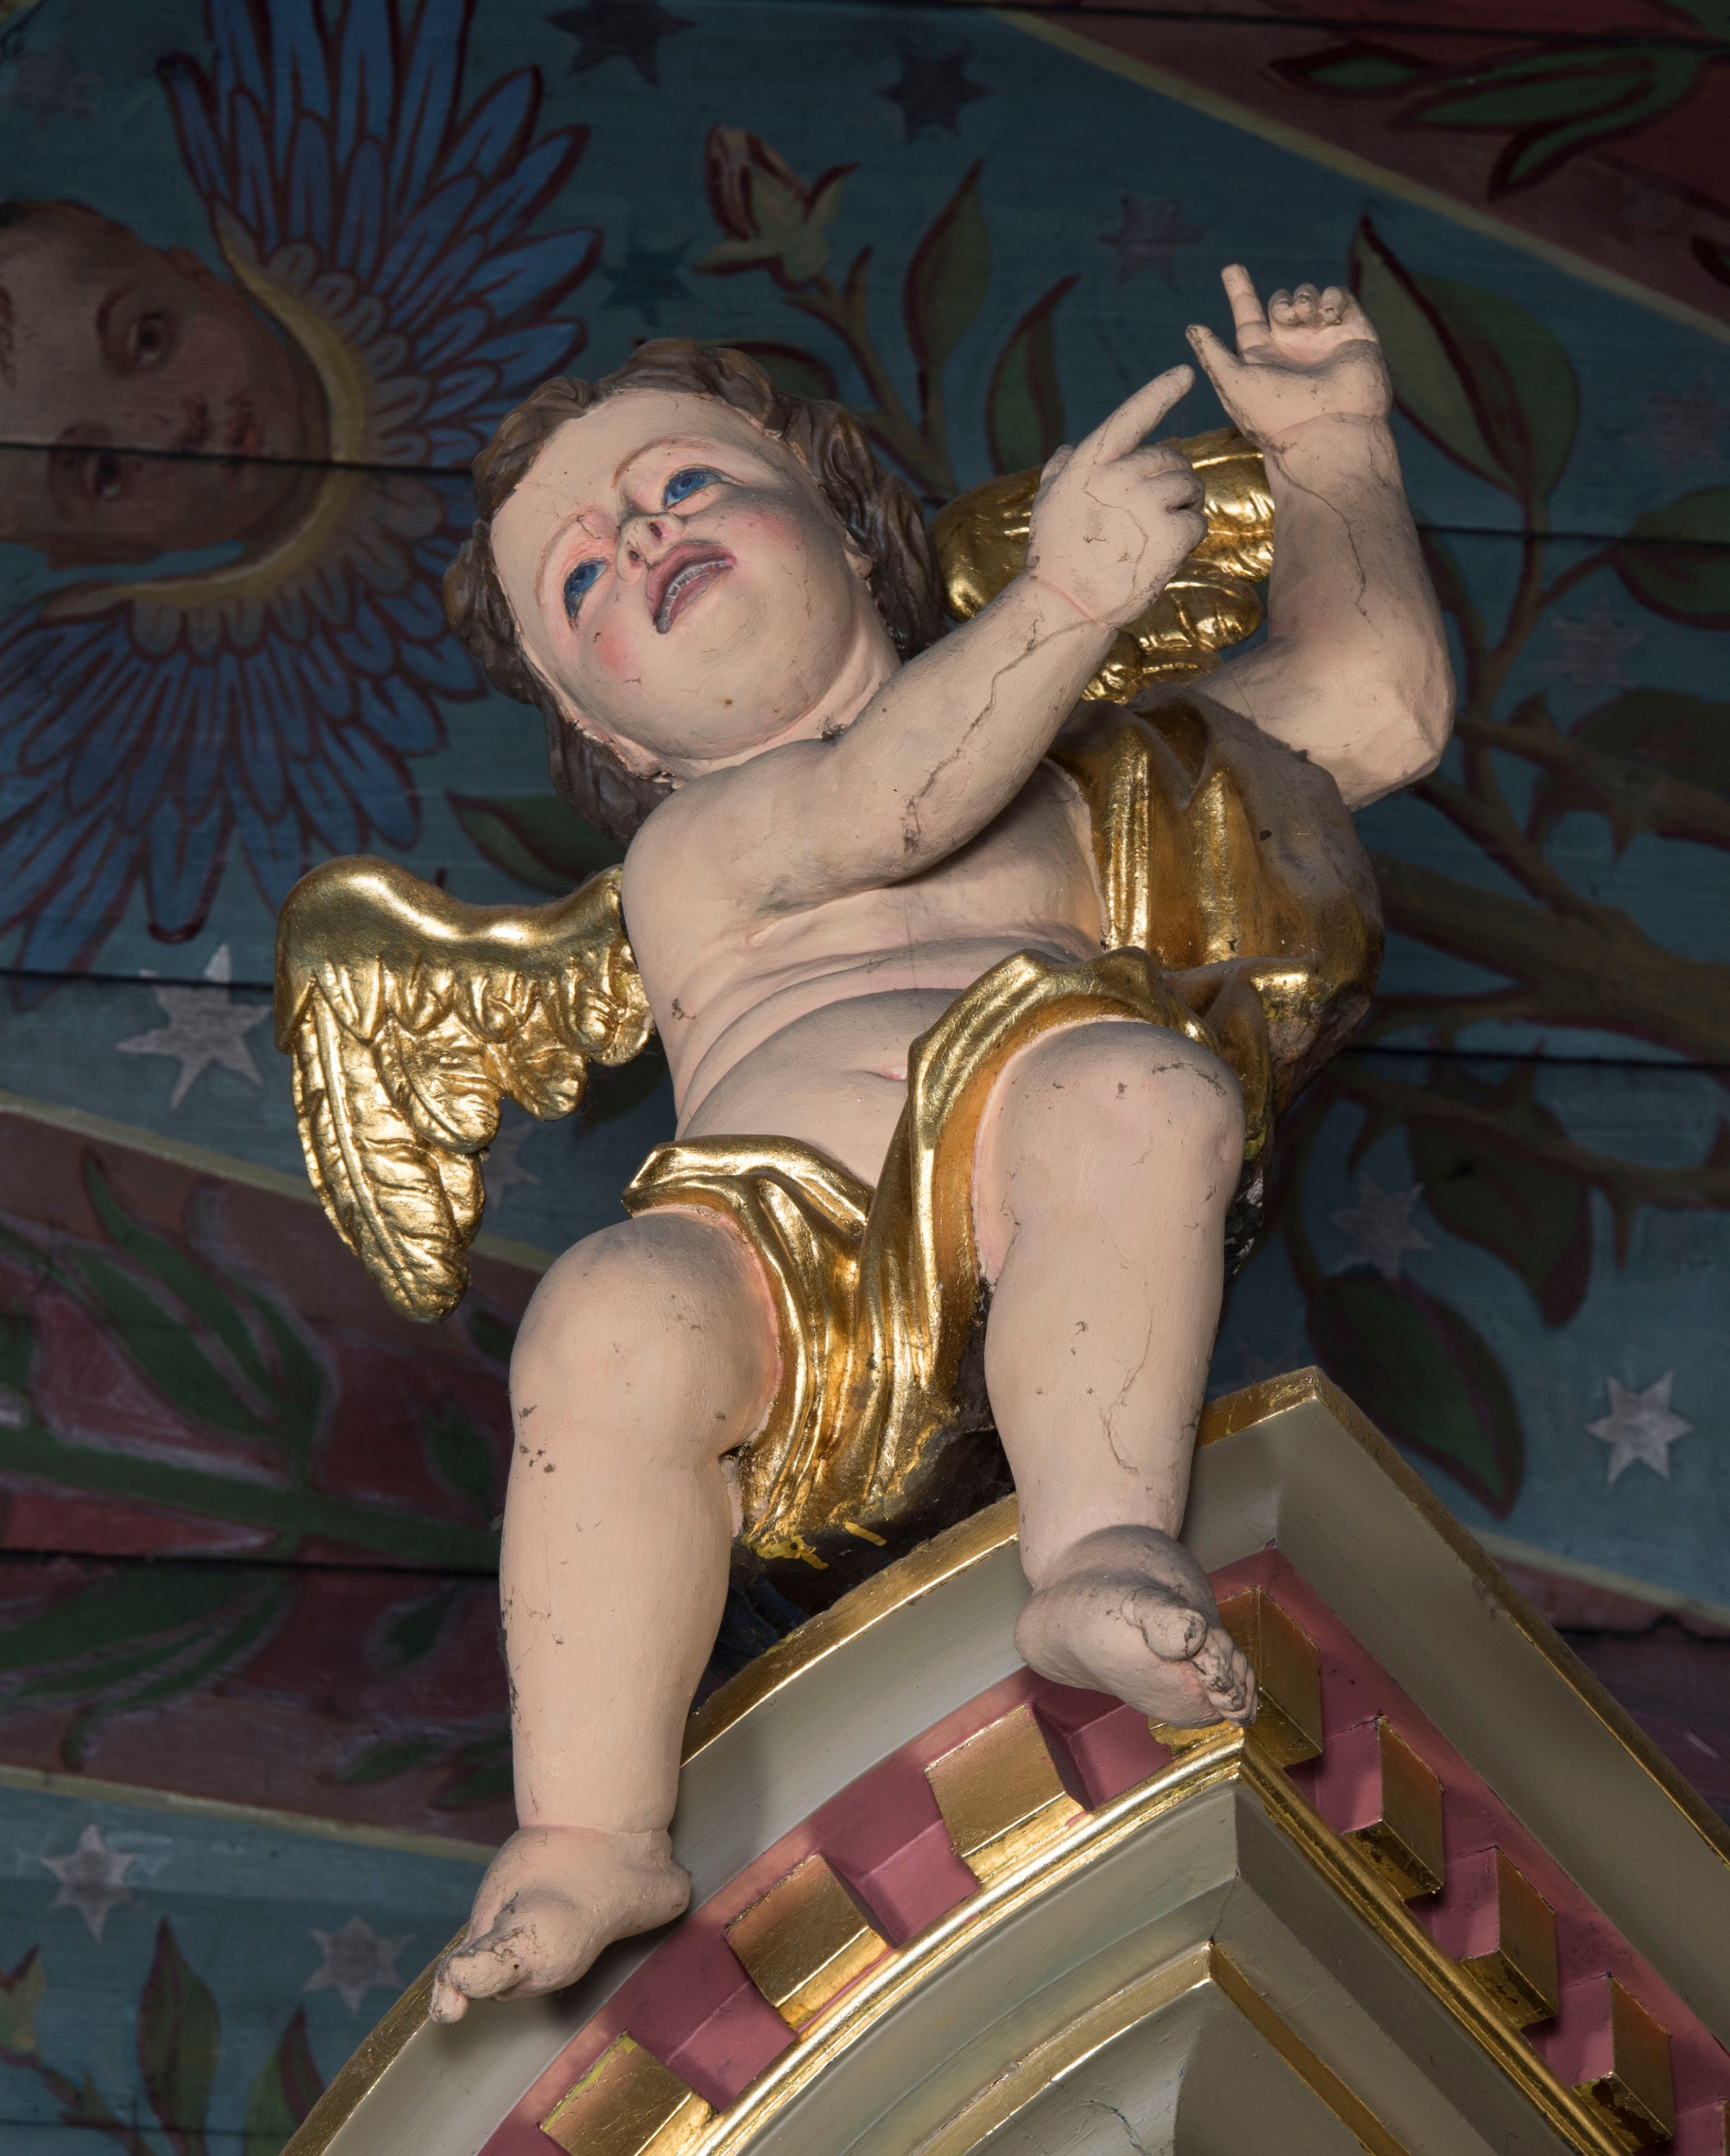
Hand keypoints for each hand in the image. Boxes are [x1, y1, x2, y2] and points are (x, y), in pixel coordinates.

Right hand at [1026, 365, 1207, 630]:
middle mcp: (1118, 477)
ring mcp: (1145, 504)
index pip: (1130, 418)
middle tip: (1154, 512)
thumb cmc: (1056, 555)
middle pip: (1171, 459)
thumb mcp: (1048, 504)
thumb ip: (1060, 470)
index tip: (1186, 373)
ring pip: (1190, 487)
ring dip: (1183, 507)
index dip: (1159, 393)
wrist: (1066, 605)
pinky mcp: (1169, 534)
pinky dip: (1189, 536)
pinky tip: (1165, 552)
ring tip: (1157, 532)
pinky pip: (1198, 521)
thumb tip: (1066, 448)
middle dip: (1171, 481)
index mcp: (1091, 463)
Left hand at [1186, 265, 1390, 453]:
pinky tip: (1326, 316)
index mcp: (1263, 358)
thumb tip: (1192, 327)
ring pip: (1309, 297)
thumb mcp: (1232, 383)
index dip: (1239, 292)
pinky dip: (1331, 298)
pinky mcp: (1354, 335)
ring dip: (1303, 298)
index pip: (1248, 317)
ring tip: (1304, 318)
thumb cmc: (1274, 414)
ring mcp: (1323, 342)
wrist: (1327, 432)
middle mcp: (1292, 349)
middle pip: (1281, 303)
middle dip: (1281, 301)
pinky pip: (1340, 299)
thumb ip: (1212, 354)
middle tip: (1283, 319)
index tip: (1230, 269)